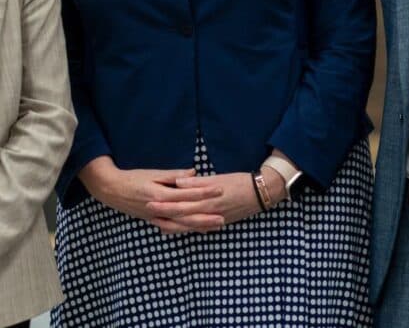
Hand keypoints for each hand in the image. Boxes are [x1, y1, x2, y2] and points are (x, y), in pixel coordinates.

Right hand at [79, 158, 223, 233]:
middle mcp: (159, 208)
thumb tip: (194, 173)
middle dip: (206, 216)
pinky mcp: (153, 221)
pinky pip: (172, 228)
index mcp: (160, 193)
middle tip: (223, 217)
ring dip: (199, 226)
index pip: (187, 194)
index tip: (219, 189)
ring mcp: (156, 217)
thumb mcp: (152, 173)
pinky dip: (186, 229)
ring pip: (181, 224)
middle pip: (186, 214)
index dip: (204, 192)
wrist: (110, 189)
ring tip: (215, 226)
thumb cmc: (132, 178)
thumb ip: (174, 175)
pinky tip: (197, 230)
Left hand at [149, 171, 264, 230]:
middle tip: (147, 214)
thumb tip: (178, 182)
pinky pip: (200, 229)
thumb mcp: (218, 178)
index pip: (181, 203)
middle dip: (164, 216)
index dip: (164, 204)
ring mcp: (214, 220)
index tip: (149, 202)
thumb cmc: (239, 182)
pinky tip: (179, 229)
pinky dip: (188, 229)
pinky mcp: (219, 223)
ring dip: (173, 226)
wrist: (261, 193)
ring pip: (189, 225)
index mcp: (207, 199)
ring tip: (158, 225)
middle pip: (182, 216)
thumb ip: (197, 182)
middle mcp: (208, 212)